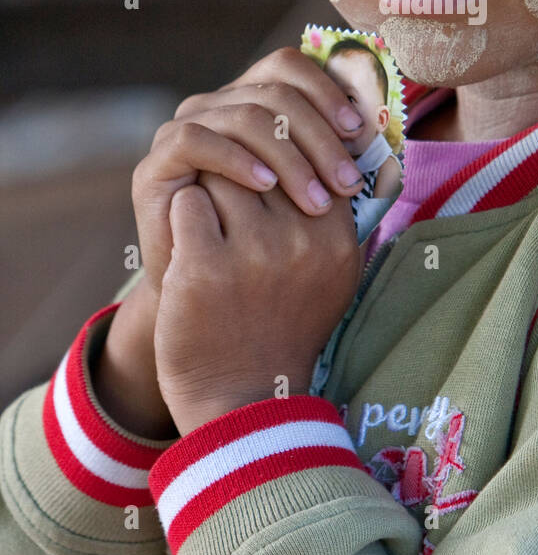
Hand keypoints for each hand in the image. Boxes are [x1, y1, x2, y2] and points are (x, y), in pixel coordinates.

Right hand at [131, 46, 367, 304]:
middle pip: (274, 93)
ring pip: (243, 116)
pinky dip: (236, 159)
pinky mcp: (156, 162)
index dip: (328, 91)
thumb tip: (386, 148)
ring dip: (289, 155)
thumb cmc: (266, 251)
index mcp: (253, 103)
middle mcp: (216, 106)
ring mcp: (184, 130)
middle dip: (319, 137)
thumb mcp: (307, 203)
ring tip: (315, 197)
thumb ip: (335, 169)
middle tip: (348, 181)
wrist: (208, 304)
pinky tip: (265, 185)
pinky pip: (196, 140)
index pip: (291, 69)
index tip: (360, 134)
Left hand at [154, 170, 361, 435]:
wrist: (242, 400)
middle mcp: (301, 241)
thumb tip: (333, 154)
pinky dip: (183, 214)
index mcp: (337, 239)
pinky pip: (188, 201)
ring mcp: (252, 252)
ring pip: (223, 174)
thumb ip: (335, 218)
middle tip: (229, 191)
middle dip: (244, 166)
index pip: (309, 157)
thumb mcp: (333, 275)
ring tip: (211, 221)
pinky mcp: (203, 265)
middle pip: (264, 159)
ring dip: (211, 188)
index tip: (266, 176)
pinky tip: (189, 241)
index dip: (282, 158)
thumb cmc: (285, 328)